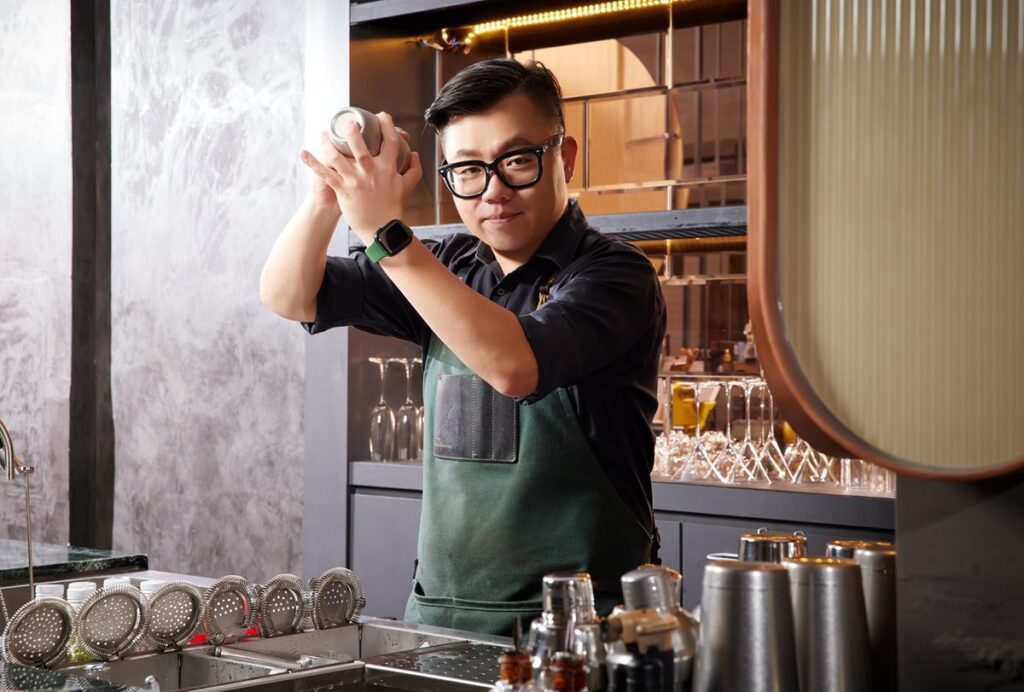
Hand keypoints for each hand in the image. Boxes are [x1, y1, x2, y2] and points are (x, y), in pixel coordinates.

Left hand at [300, 112, 421, 240]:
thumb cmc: (393, 207)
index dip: (387, 125)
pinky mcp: (343, 190)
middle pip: (360, 146)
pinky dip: (313, 163)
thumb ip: (413, 168)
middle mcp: (371, 172)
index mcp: (388, 168)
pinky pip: (325, 174)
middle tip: (348, 123)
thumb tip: (414, 154)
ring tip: (324, 134)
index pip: (390, 141)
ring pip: (338, 157)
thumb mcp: (407, 186)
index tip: (382, 116)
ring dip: (328, 144)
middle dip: (353, 132)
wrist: (381, 228)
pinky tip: (304, 153)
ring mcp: (355, 181)